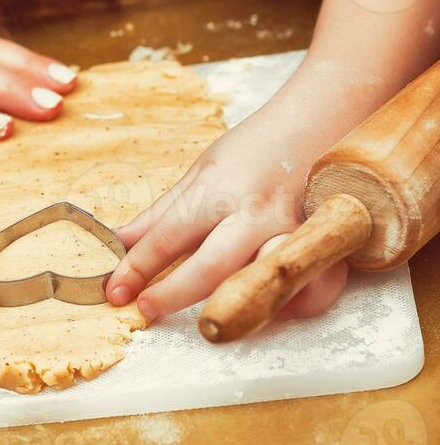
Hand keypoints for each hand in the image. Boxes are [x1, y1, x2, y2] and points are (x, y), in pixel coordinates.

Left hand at [106, 110, 347, 322]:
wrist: (323, 119)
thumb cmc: (256, 149)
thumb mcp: (201, 173)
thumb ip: (162, 214)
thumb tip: (119, 242)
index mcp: (219, 190)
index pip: (168, 236)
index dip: (137, 267)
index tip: (116, 291)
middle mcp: (255, 213)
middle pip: (210, 267)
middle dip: (173, 294)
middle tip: (145, 310)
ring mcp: (294, 231)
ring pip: (260, 282)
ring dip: (233, 307)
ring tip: (207, 325)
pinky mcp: (328, 246)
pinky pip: (314, 289)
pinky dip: (295, 306)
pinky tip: (271, 314)